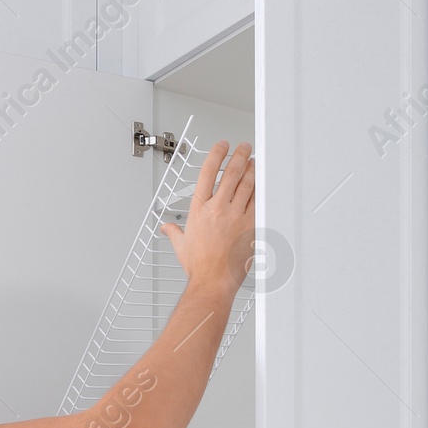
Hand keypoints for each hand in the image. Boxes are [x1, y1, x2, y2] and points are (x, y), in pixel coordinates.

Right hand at [159, 139, 256, 295]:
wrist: (214, 281)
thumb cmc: (199, 266)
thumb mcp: (181, 245)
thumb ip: (173, 231)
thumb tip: (166, 228)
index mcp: (199, 209)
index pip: (208, 172)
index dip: (216, 154)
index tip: (222, 146)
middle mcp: (218, 208)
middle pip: (232, 173)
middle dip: (240, 156)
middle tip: (244, 148)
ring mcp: (236, 216)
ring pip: (247, 184)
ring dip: (252, 170)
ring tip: (254, 162)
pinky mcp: (250, 226)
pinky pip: (257, 202)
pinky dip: (260, 190)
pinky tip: (261, 185)